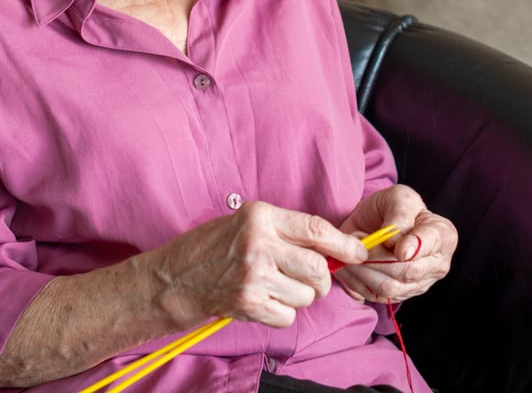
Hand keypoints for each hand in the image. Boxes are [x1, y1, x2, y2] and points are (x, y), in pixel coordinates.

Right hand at [147, 201, 367, 328]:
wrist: (174, 278)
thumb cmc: (213, 247)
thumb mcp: (248, 223)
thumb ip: (287, 231)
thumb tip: (333, 248)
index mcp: (261, 216)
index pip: (316, 228)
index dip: (343, 243)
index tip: (358, 252)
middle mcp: (259, 243)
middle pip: (317, 267)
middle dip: (321, 279)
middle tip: (308, 279)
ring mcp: (253, 275)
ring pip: (306, 295)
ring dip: (298, 297)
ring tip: (274, 287)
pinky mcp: (248, 303)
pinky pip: (288, 316)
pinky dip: (281, 313)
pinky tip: (262, 301)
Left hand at [334, 184, 456, 303]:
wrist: (375, 222)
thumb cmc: (391, 207)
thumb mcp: (398, 197)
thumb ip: (400, 215)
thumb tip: (396, 242)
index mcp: (443, 235)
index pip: (431, 245)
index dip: (410, 246)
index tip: (390, 243)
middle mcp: (437, 264)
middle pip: (408, 271)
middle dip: (377, 257)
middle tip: (357, 240)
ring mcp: (419, 283)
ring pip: (390, 287)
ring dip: (364, 269)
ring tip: (353, 250)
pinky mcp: (398, 295)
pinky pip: (375, 295)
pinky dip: (358, 280)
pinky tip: (352, 263)